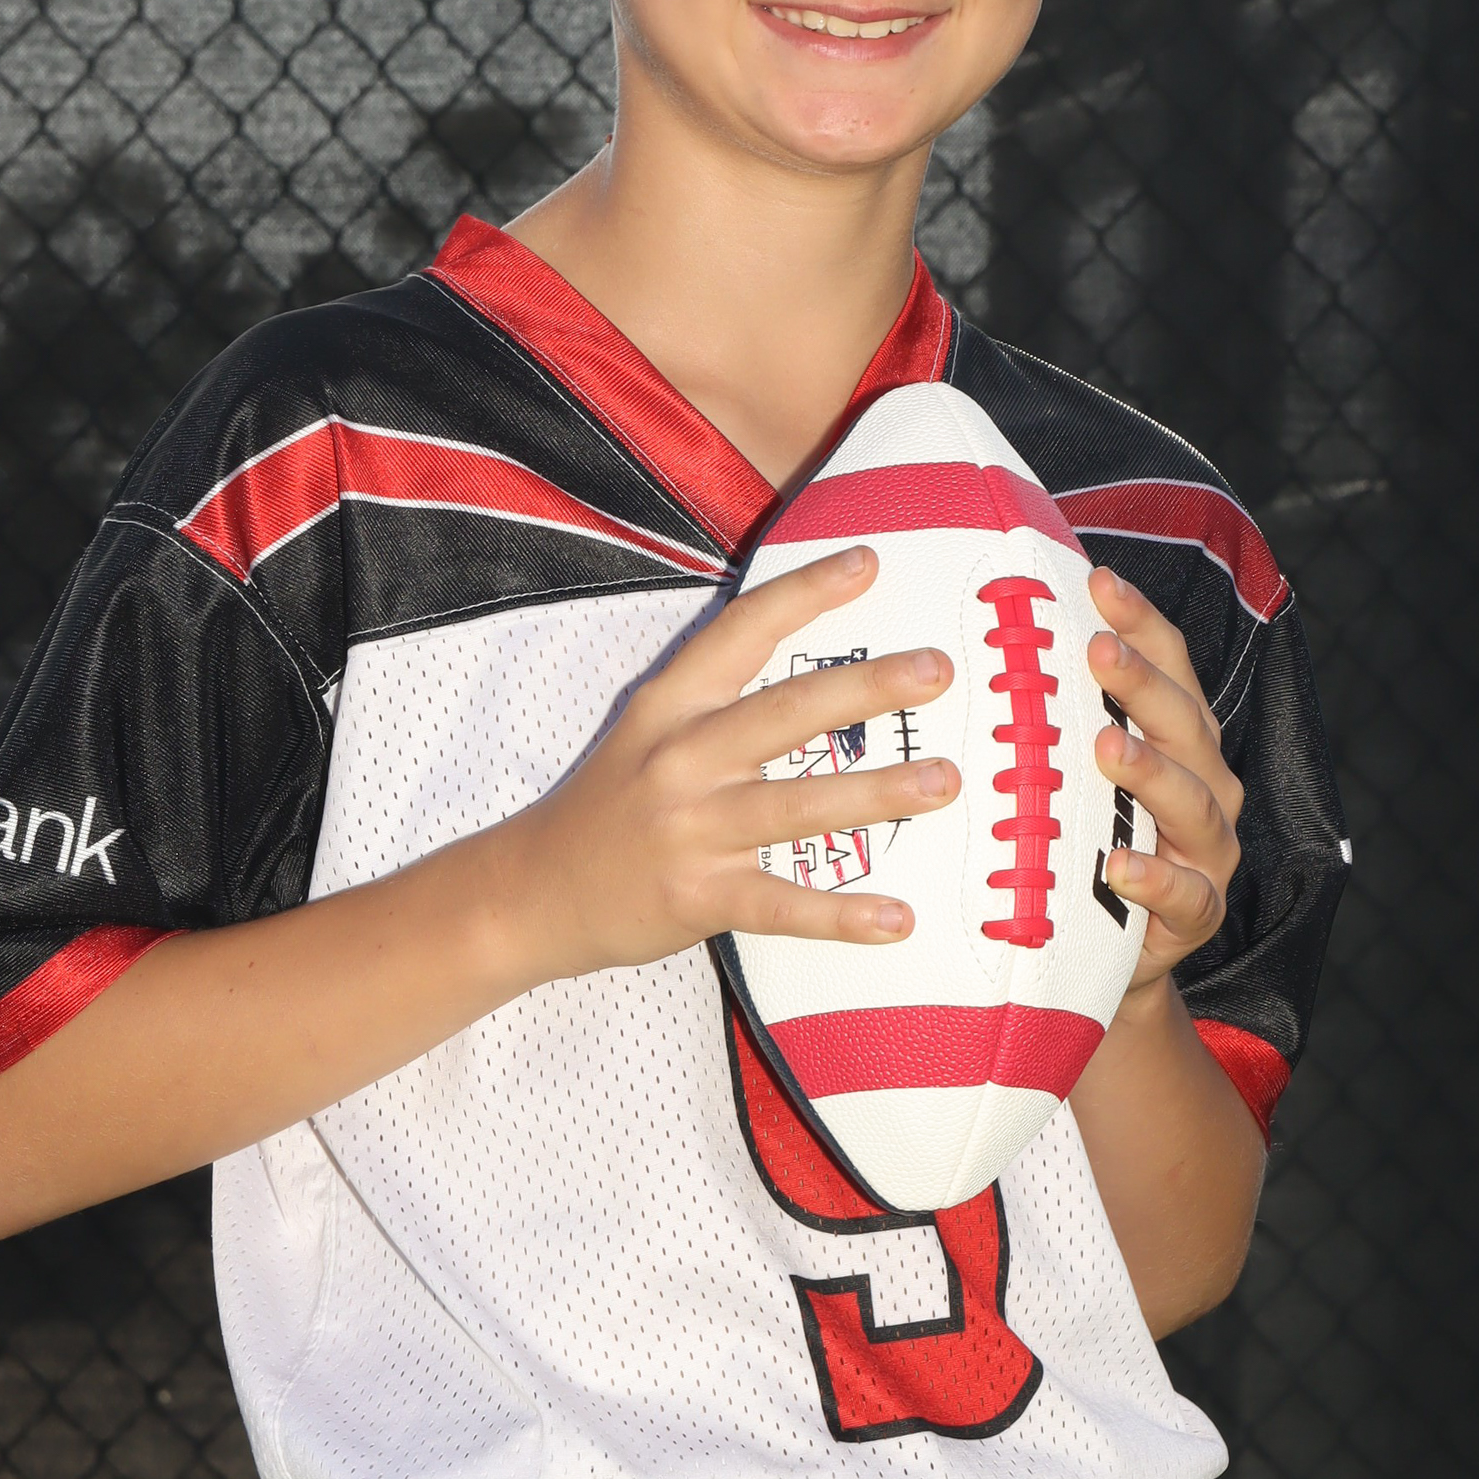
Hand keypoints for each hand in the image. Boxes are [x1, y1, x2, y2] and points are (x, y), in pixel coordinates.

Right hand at [499, 546, 959, 982]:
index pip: (742, 630)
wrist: (533, 890)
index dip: (805, 592)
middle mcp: (682, 758)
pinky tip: (898, 917)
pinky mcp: (699, 898)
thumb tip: (820, 675)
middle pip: (786, 712)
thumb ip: (719, 700)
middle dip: (866, 687)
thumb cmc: (611, 804)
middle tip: (937, 669)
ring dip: (877, 793)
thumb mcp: (648, 730)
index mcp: (671, 705)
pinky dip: (842, 916)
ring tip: (944, 780)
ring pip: (798, 806)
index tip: (868, 561)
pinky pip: (782, 906)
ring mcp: (691, 830)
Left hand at [1086, 566, 1242, 995]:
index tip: (1097, 580)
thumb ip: (1053, 713)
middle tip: (1096, 650)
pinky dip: (1156, 879)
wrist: (1111, 951)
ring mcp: (1209, 847)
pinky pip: (1187, 894)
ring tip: (1107, 747)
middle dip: (1141, 683)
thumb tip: (991, 627)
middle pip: (1183, 721)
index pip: (1168, 664)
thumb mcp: (1073, 771)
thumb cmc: (1084, 838)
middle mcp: (1204, 780)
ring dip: (1150, 771)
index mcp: (1179, 736)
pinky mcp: (1199, 910)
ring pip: (1193, 800)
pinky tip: (1120, 866)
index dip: (1139, 620)